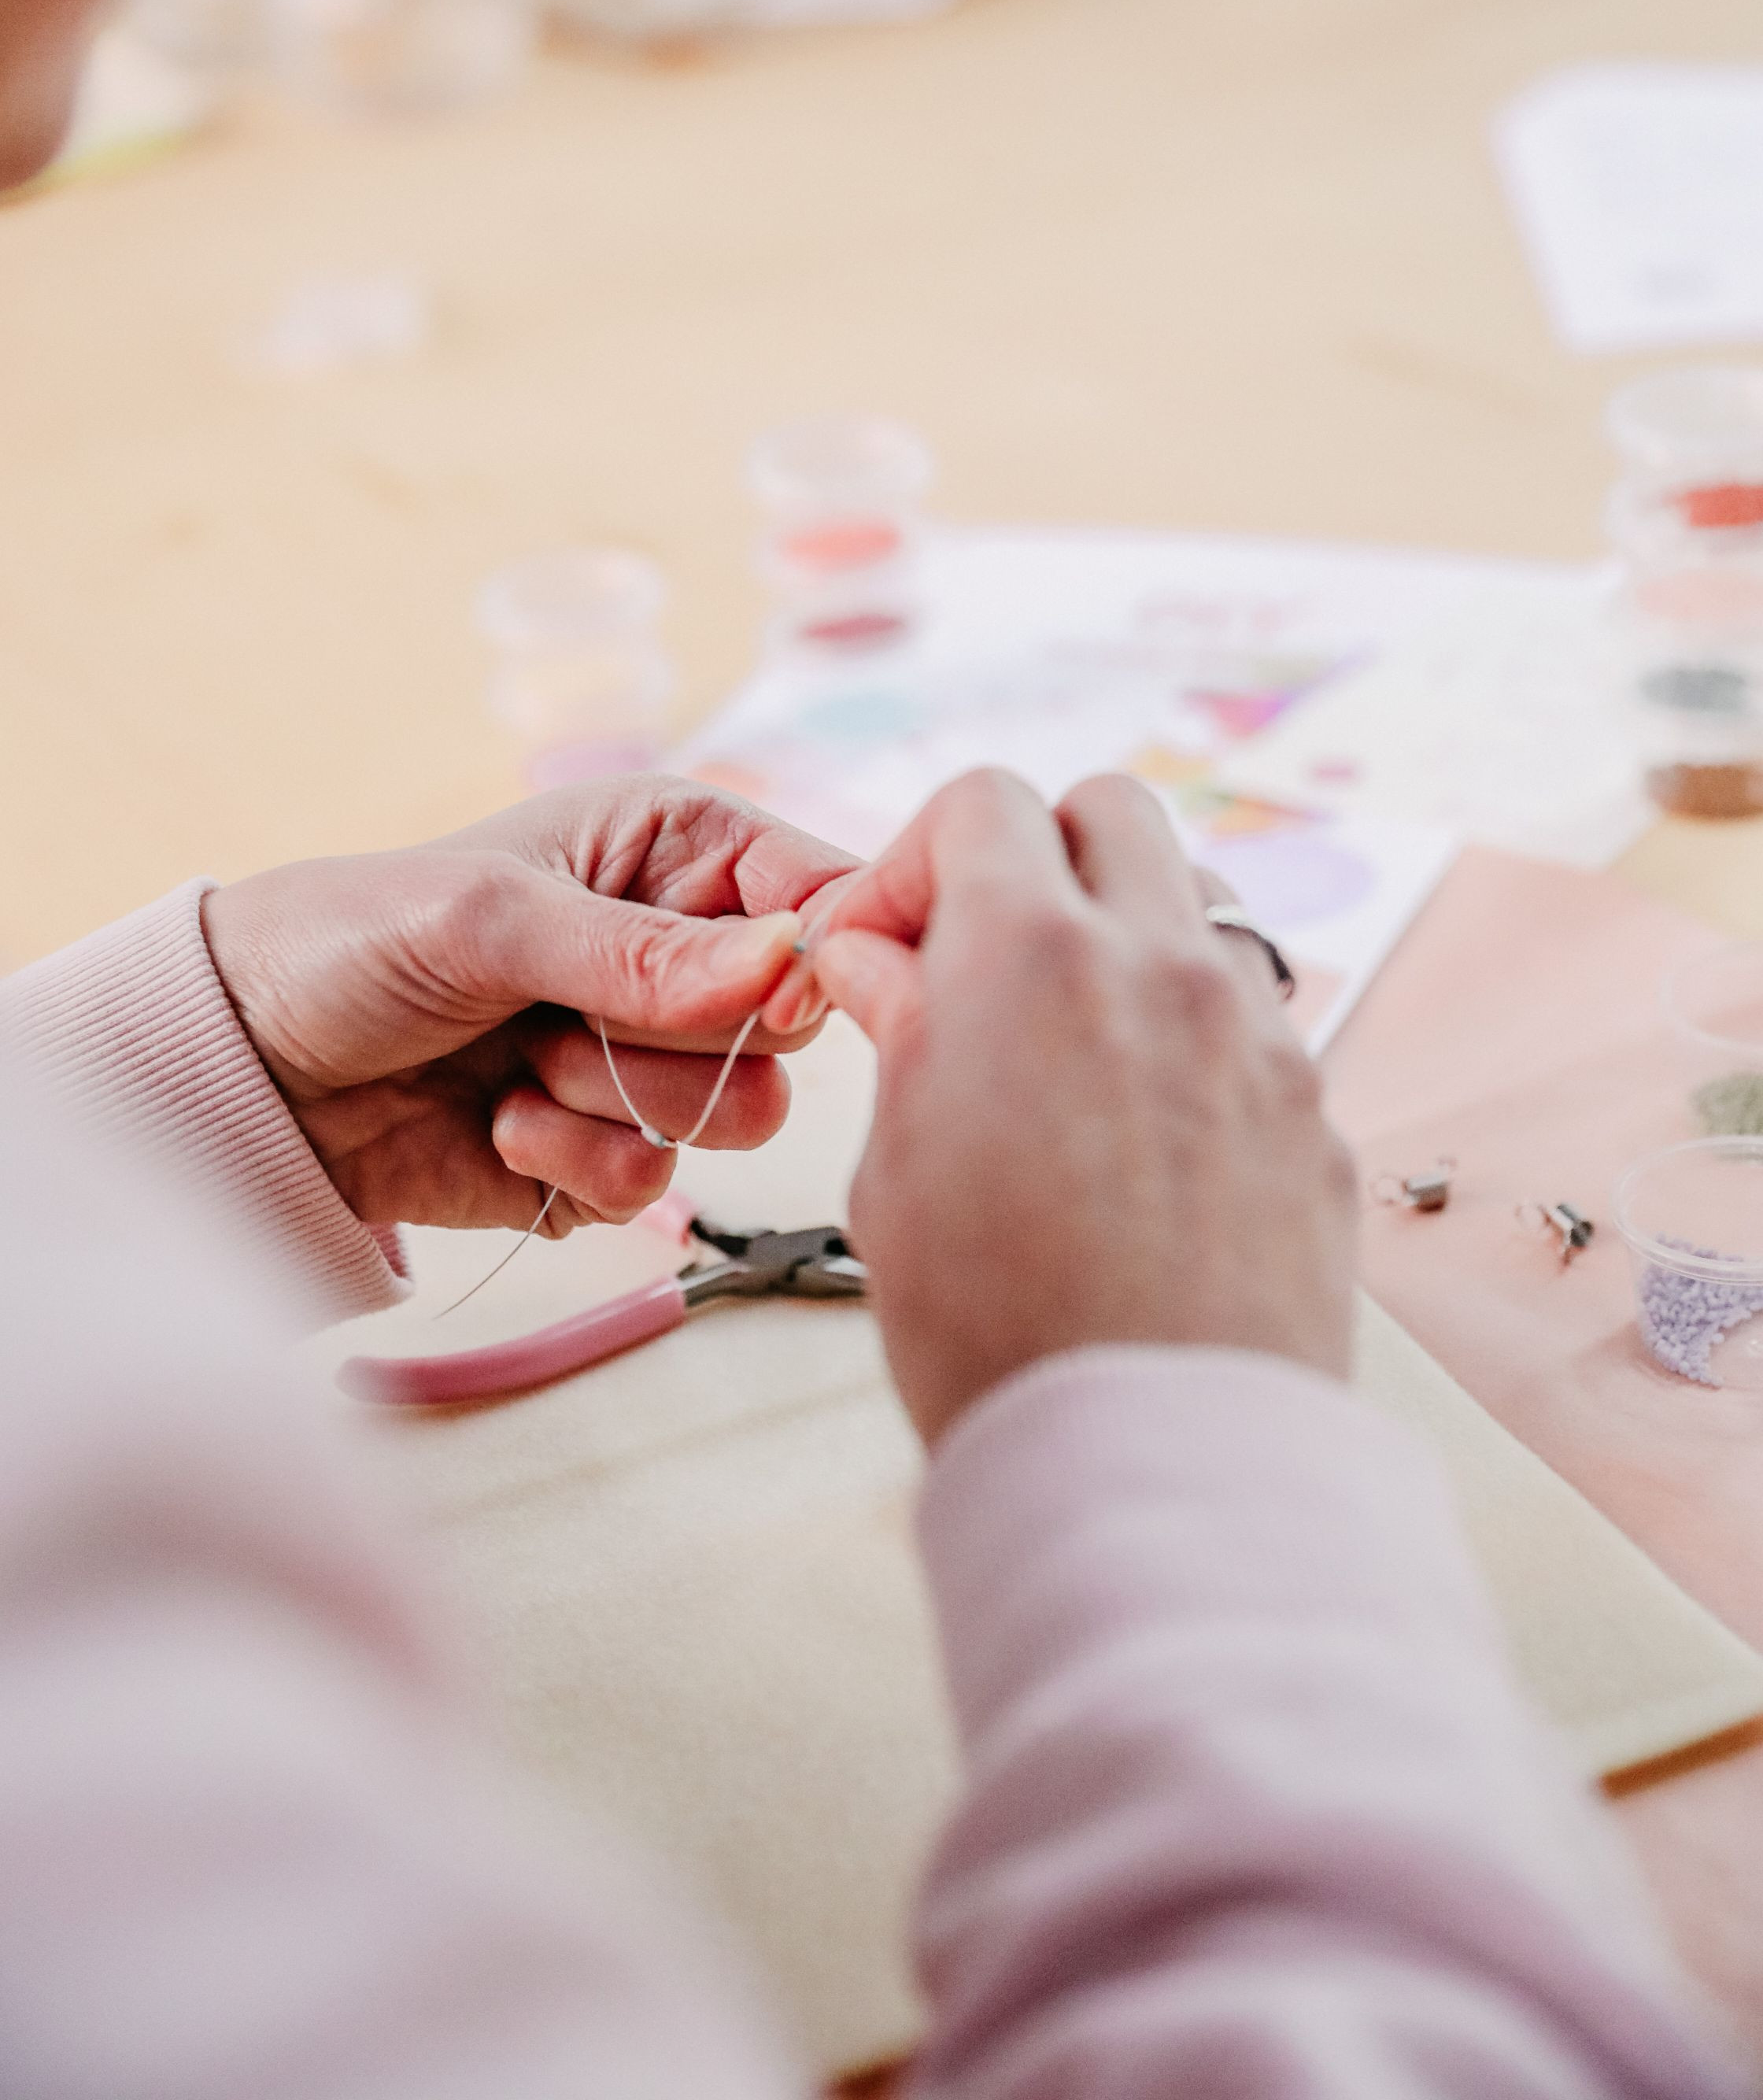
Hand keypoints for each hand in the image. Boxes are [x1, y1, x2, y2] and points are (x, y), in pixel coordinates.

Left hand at [202, 782, 857, 1237]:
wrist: (246, 1069)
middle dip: (675, 1034)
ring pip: (736, 1112)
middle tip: (568, 1011)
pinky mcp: (606, 1151)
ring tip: (517, 1061)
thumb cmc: (352, 941)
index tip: (771, 992)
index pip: (816, 890)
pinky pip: (657, 1184)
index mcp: (673, 850)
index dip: (818, 946)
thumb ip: (644, 951)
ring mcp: (644, 1057)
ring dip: (614, 1100)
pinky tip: (497, 1122)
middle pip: (787, 1022)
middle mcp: (678, 951)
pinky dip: (573, 1163)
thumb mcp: (494, 918)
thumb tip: (788, 961)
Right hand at [807, 769, 1357, 1445]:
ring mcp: (1257, 1032)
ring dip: (1127, 930)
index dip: (917, 860)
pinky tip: (1147, 1129)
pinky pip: (1253, 1016)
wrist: (1155, 1461)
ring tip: (1071, 1040)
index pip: (983, 804)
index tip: (884, 946)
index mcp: (1033, 955)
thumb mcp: (897, 1165)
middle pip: (1109, 811)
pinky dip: (1191, 1031)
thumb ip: (902, 1028)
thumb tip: (879, 956)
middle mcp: (1162, 961)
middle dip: (1035, 858)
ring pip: (1198, 899)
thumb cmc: (997, 1329)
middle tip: (981, 962)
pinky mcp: (1315, 1110)